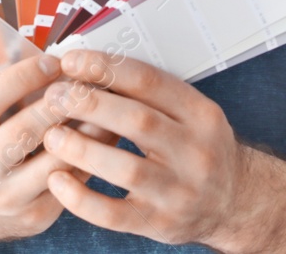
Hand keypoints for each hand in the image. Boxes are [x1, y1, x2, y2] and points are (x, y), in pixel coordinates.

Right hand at [0, 52, 118, 251]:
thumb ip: (2, 93)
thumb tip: (49, 57)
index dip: (22, 77)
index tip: (52, 61)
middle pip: (23, 130)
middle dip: (60, 101)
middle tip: (87, 79)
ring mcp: (6, 198)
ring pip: (54, 158)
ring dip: (86, 127)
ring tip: (107, 103)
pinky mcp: (35, 216)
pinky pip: (72, 180)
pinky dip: (93, 153)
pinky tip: (107, 133)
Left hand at [38, 48, 255, 248]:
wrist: (234, 202)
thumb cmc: (198, 148)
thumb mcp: (190, 114)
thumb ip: (149, 94)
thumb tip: (88, 66)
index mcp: (201, 114)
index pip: (150, 82)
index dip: (106, 69)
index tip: (70, 61)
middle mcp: (196, 152)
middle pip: (138, 122)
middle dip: (89, 105)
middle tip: (54, 96)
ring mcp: (181, 192)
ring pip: (126, 169)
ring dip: (82, 149)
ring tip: (52, 135)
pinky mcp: (161, 224)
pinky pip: (115, 215)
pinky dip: (82, 198)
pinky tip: (58, 180)